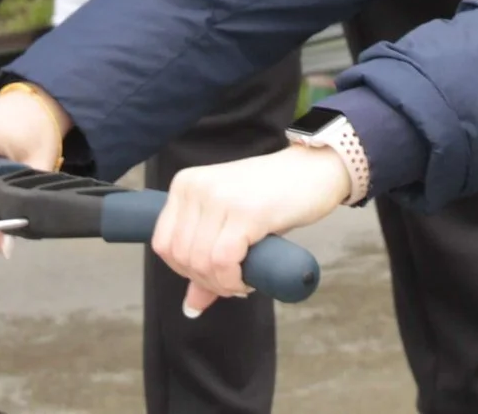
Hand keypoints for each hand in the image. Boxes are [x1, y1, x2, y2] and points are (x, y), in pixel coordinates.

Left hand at [154, 146, 350, 315]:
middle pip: (181, 257)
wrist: (314, 170)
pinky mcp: (245, 212)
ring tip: (243, 280)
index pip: (163, 244)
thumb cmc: (273, 195)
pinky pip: (223, 262)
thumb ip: (207, 260)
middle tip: (233, 283)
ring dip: (222, 284)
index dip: (185, 271)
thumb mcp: (231, 223)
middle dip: (205, 281)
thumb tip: (190, 307)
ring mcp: (219, 198)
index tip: (212, 276)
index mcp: (185, 185)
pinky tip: (249, 278)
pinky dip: (233, 280)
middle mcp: (196, 188)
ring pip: (201, 263)